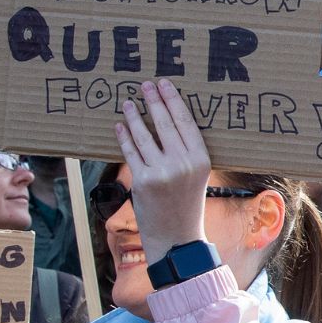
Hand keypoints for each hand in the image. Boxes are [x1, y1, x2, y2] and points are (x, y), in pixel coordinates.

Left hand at [116, 78, 212, 265]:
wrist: (176, 238)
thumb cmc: (186, 205)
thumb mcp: (196, 176)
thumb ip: (186, 152)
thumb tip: (168, 123)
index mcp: (201, 160)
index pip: (185, 122)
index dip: (173, 100)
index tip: (164, 84)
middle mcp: (183, 164)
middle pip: (165, 123)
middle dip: (153, 101)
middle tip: (145, 84)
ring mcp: (162, 172)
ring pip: (145, 136)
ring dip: (134, 116)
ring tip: (128, 103)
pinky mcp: (143, 181)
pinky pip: (131, 152)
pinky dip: (124, 137)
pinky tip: (120, 126)